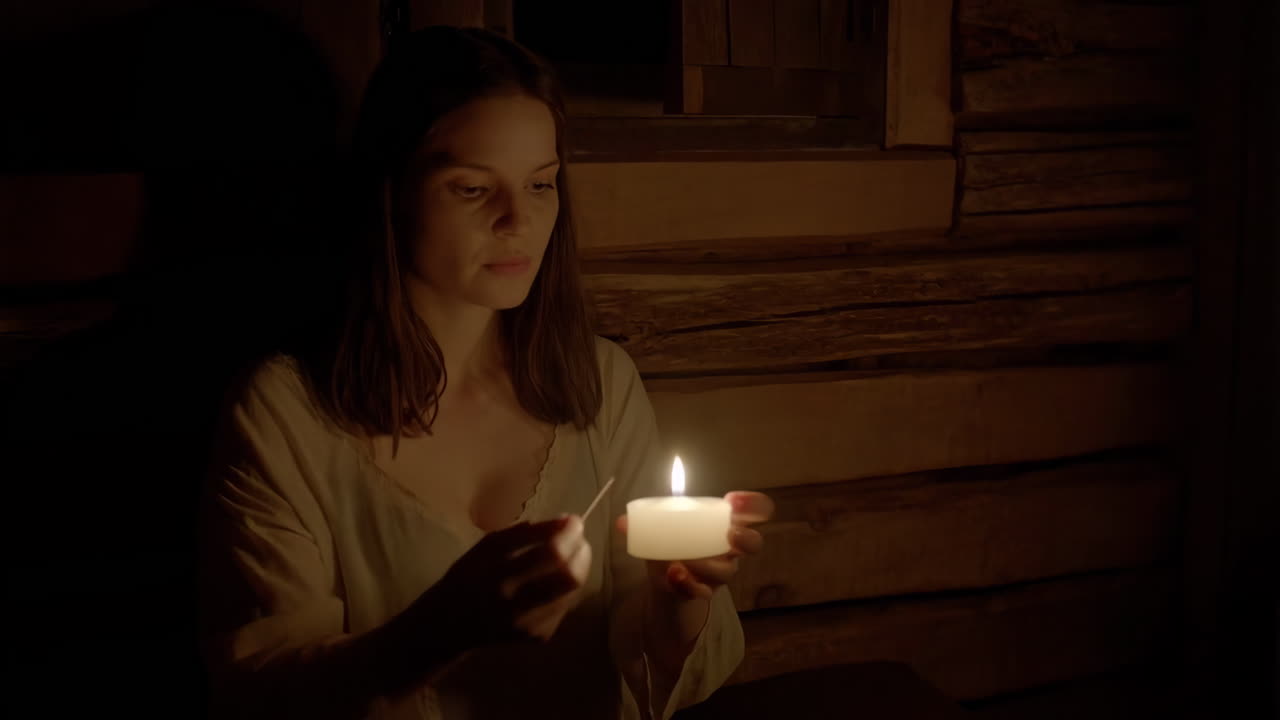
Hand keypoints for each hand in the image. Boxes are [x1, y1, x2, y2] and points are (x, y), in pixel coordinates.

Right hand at [404, 515, 590, 653]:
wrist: (450, 625)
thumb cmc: (467, 577)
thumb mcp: (487, 547)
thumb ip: (525, 533)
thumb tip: (564, 521)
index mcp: (500, 575)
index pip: (551, 553)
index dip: (570, 534)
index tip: (574, 521)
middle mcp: (517, 603)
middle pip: (570, 576)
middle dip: (581, 551)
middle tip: (577, 538)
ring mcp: (531, 624)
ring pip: (573, 591)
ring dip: (578, 567)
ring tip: (570, 555)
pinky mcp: (539, 636)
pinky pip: (565, 605)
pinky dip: (567, 587)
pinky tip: (555, 579)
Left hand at [615, 491, 774, 599]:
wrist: (666, 583)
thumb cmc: (673, 545)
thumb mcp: (661, 530)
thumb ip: (646, 524)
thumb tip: (622, 522)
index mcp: (724, 524)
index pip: (755, 511)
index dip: (752, 504)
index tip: (733, 500)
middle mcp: (729, 549)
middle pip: (754, 543)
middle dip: (745, 538)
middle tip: (729, 534)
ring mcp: (720, 572)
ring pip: (726, 571)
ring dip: (705, 563)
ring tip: (681, 560)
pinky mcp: (705, 592)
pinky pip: (703, 591)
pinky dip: (688, 584)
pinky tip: (674, 575)